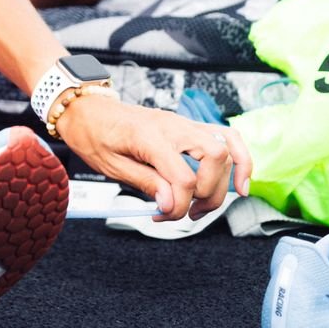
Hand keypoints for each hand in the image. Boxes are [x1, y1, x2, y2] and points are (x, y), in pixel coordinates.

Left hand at [54, 91, 251, 220]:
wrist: (88, 111)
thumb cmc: (95, 135)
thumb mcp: (111, 165)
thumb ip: (145, 183)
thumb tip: (171, 204)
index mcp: (149, 136)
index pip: (182, 176)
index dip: (179, 204)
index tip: (163, 216)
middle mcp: (173, 126)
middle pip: (215, 157)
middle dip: (209, 192)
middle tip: (188, 212)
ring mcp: (184, 123)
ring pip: (226, 147)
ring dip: (223, 182)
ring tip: (202, 206)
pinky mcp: (189, 127)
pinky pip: (226, 137)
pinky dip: (239, 159)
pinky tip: (240, 183)